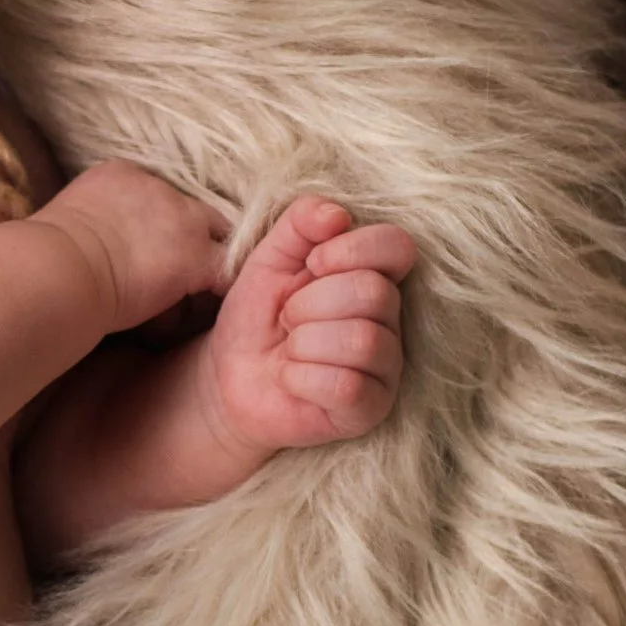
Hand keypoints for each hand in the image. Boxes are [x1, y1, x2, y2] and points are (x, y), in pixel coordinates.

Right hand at [39, 159, 228, 332]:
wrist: (57, 268)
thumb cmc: (45, 254)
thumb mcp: (67, 218)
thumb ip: (88, 220)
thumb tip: (82, 240)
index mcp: (122, 174)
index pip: (159, 194)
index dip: (160, 223)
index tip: (149, 248)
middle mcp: (160, 188)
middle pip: (195, 210)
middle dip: (192, 238)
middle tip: (180, 271)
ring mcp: (183, 220)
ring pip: (218, 239)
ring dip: (208, 265)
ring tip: (195, 296)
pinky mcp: (196, 258)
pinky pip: (226, 273)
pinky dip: (221, 289)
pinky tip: (210, 307)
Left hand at [202, 195, 414, 457]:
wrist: (228, 377)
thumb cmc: (257, 315)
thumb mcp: (269, 258)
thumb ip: (300, 224)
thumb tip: (337, 215)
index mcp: (373, 274)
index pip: (397, 246)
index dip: (350, 250)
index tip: (310, 265)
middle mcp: (390, 319)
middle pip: (373, 293)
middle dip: (310, 303)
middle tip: (287, 318)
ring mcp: (385, 367)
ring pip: (363, 341)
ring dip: (305, 343)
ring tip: (288, 349)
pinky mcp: (369, 409)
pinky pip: (348, 386)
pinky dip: (302, 378)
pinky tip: (289, 378)